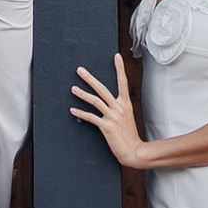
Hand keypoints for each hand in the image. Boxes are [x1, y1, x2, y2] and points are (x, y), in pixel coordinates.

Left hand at [70, 51, 147, 169]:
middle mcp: (119, 108)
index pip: (123, 82)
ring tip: (73, 88)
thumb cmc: (130, 135)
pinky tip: (73, 110)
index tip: (116, 56)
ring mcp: (113, 116)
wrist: (134, 151)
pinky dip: (81, 113)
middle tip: (80, 70)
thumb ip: (119, 108)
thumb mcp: (127, 117)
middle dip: (89, 78)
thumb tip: (108, 103)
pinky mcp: (107, 126)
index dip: (120, 69)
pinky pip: (91, 117)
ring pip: (95, 101)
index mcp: (126, 104)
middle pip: (102, 89)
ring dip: (82, 94)